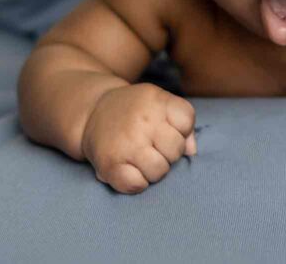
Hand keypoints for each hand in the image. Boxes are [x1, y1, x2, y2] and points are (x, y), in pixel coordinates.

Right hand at [81, 82, 196, 193]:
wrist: (93, 110)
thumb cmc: (135, 110)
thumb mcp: (159, 102)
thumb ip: (181, 120)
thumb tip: (191, 151)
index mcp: (156, 100)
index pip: (186, 120)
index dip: (181, 129)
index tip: (166, 128)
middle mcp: (142, 121)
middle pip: (176, 149)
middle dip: (169, 152)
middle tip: (153, 146)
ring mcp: (126, 143)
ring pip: (160, 171)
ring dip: (154, 170)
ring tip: (143, 159)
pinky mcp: (110, 164)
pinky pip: (137, 185)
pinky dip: (137, 183)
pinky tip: (131, 170)